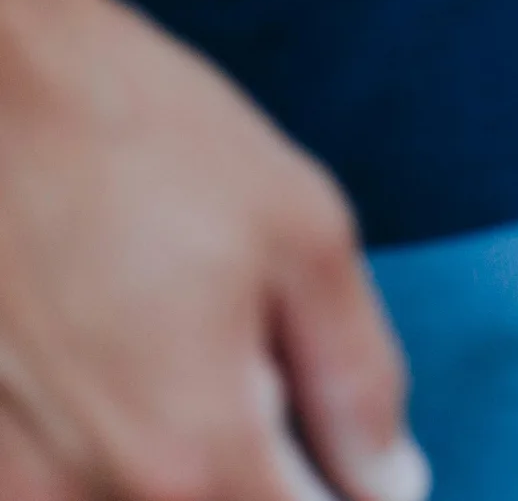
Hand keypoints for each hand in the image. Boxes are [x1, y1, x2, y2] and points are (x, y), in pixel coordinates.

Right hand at [0, 0, 424, 500]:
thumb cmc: (149, 141)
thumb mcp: (303, 239)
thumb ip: (357, 379)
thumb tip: (390, 476)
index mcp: (189, 457)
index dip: (343, 494)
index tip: (349, 457)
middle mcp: (83, 497)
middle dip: (265, 476)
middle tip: (282, 397)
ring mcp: (12, 482)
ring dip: (186, 468)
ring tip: (187, 351)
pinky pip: (66, 488)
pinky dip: (117, 457)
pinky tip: (131, 367)